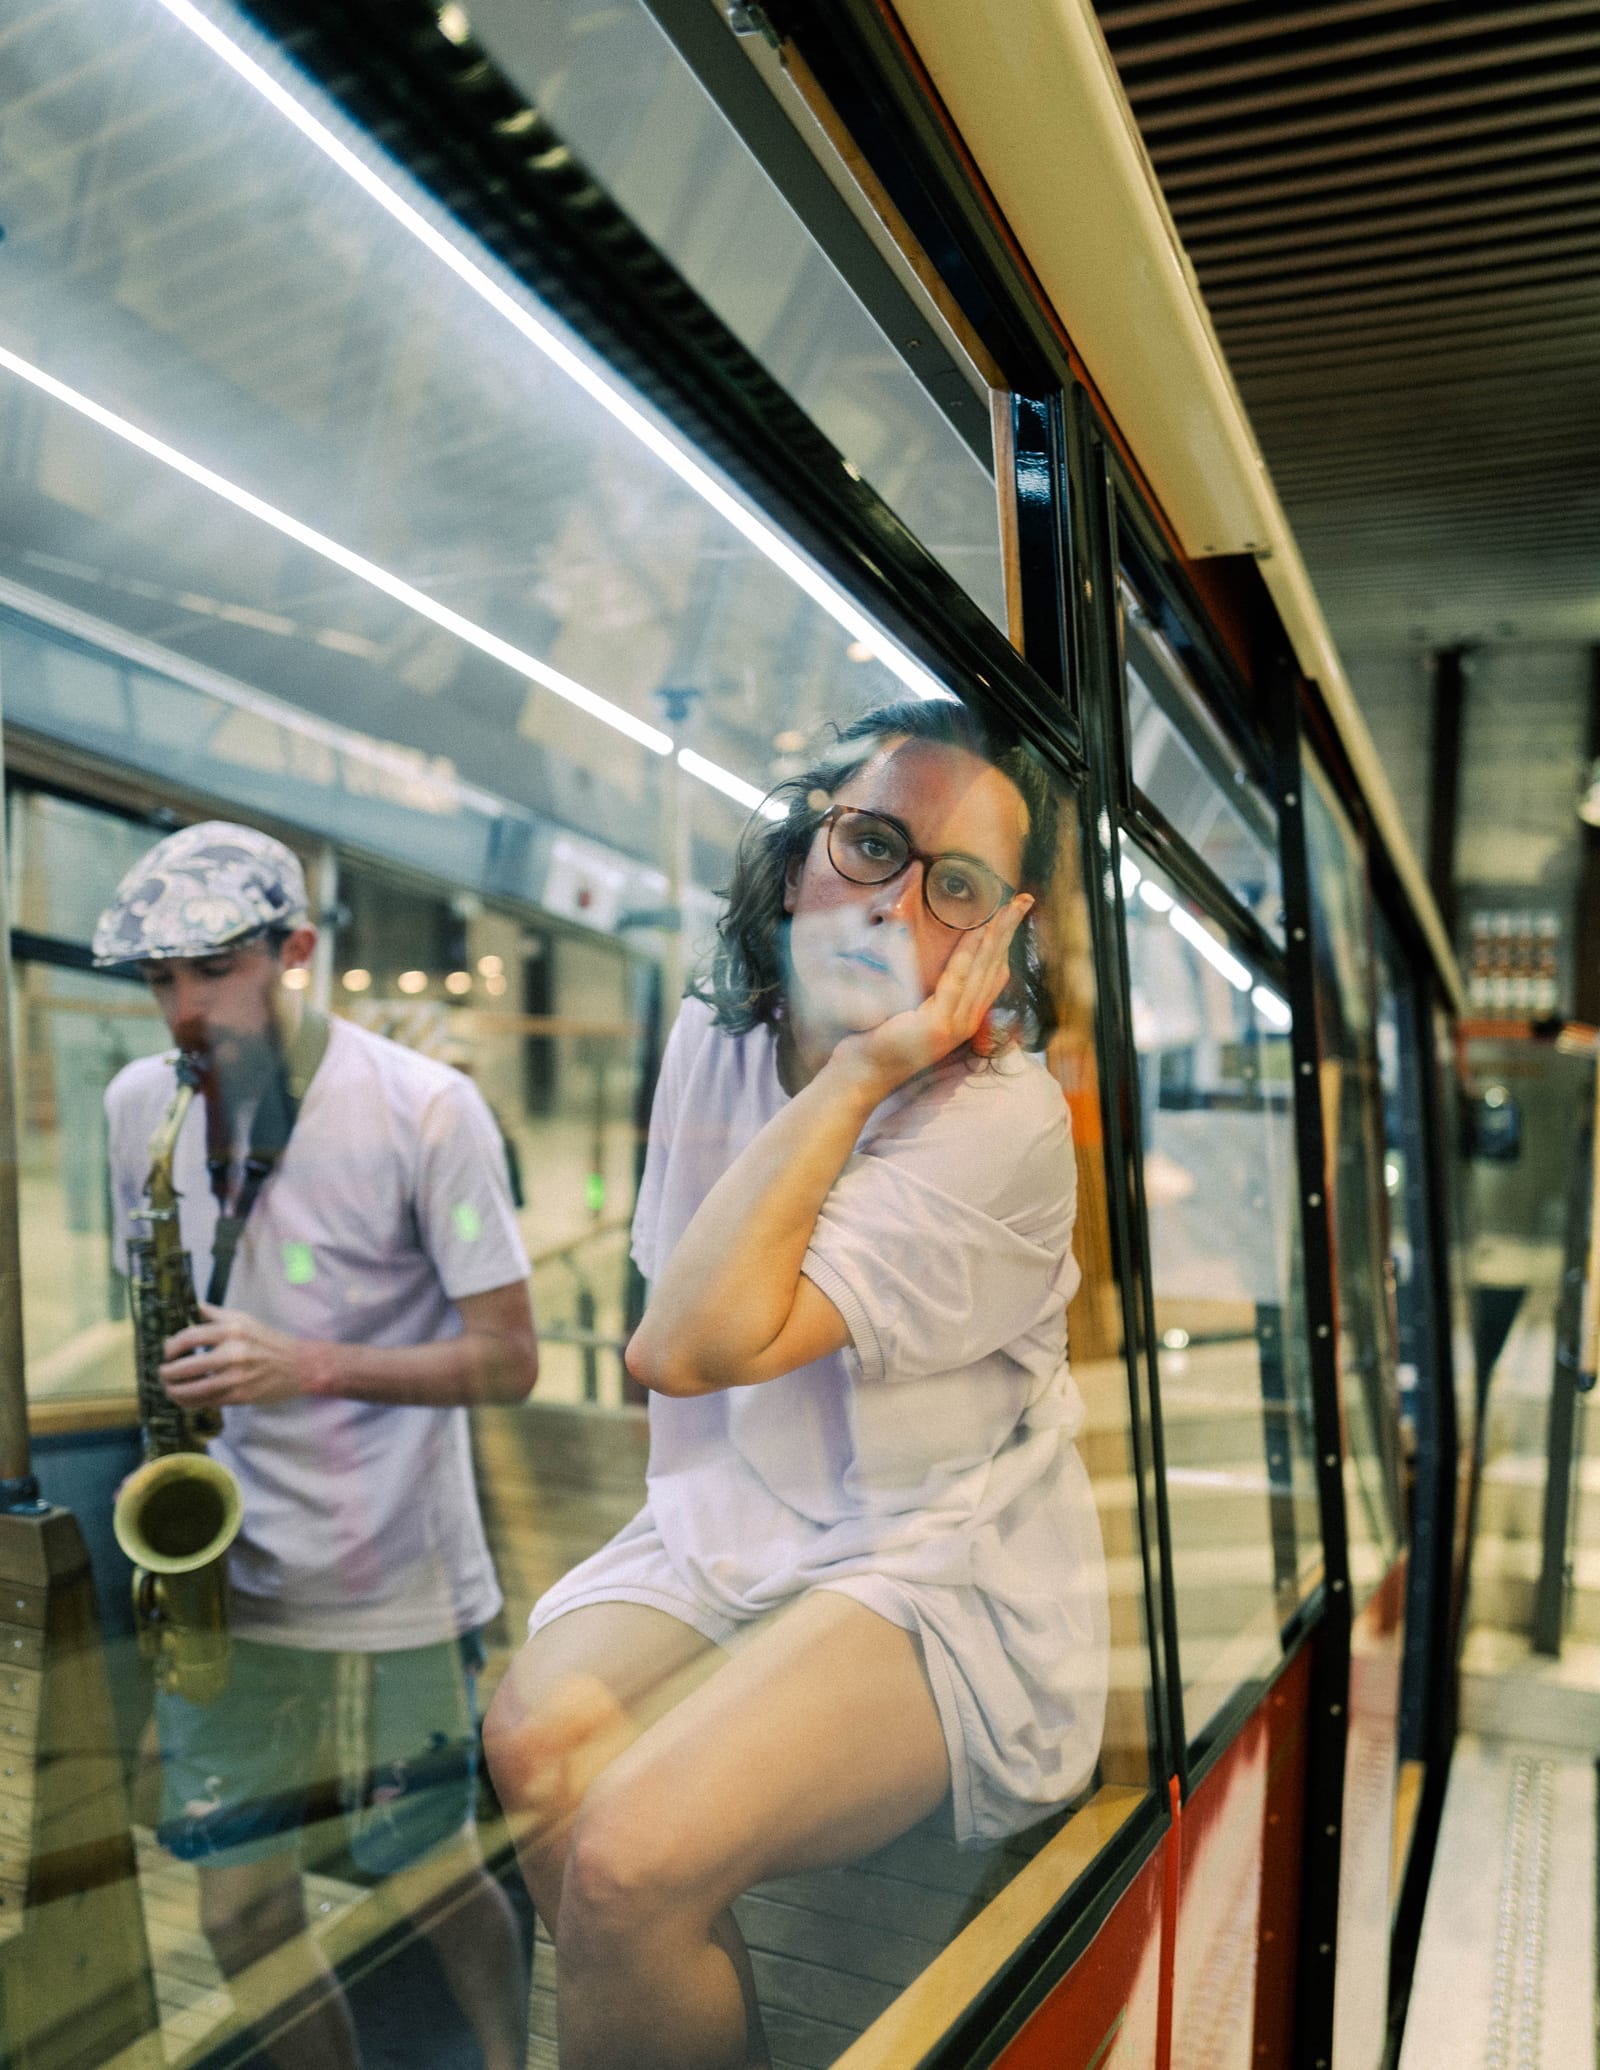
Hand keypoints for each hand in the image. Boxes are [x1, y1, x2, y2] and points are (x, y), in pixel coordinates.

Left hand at [159, 1302, 318, 1406]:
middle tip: (162, 1372)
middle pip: (185, 1366)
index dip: (170, 1347)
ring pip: (192, 1389)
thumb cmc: (269, 1341)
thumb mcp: (245, 1319)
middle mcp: (231, 1353)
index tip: (166, 1352)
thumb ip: (215, 1314)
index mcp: (231, 1330)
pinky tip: (182, 1399)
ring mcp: (234, 1377)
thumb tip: (190, 1305)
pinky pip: (205, 1402)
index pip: (188, 1337)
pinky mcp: (238, 1396)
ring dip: (173, 1390)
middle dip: (166, 1372)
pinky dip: (188, 1402)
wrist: (299, 1366)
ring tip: (168, 1388)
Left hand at [833, 894, 1032, 1095]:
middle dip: (1010, 931)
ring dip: (997, 935)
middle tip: (1023, 900)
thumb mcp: (914, 1010)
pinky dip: (970, 953)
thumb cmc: (882, 1038)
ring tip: (1009, 908)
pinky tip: (978, 931)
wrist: (863, 1072)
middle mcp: (967, 1020)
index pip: (994, 973)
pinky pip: (958, 979)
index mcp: (965, 1015)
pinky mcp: (938, 1024)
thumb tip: (934, 960)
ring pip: (983, 969)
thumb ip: (932, 991)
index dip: (1006, 942)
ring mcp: (955, 1023)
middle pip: (996, 966)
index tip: (1014, 914)